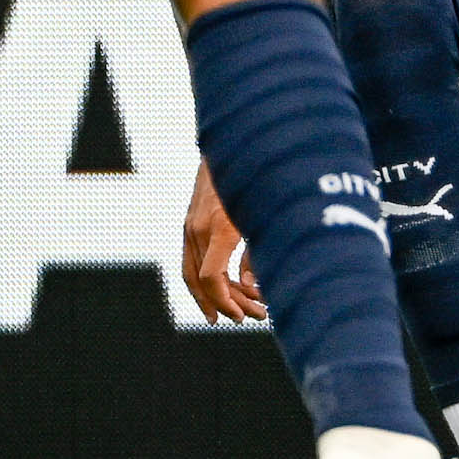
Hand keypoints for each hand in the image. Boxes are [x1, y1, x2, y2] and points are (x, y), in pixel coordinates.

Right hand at [181, 160, 265, 322]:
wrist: (232, 141)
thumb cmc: (260, 176)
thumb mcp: (268, 213)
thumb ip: (260, 249)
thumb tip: (252, 284)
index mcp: (220, 226)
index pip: (212, 277)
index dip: (227, 301)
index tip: (242, 316)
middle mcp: (198, 227)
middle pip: (201, 280)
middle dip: (227, 303)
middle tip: (253, 318)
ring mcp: (190, 224)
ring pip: (191, 272)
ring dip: (215, 295)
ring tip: (243, 310)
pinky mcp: (190, 221)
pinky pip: (192, 258)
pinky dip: (206, 278)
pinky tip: (226, 290)